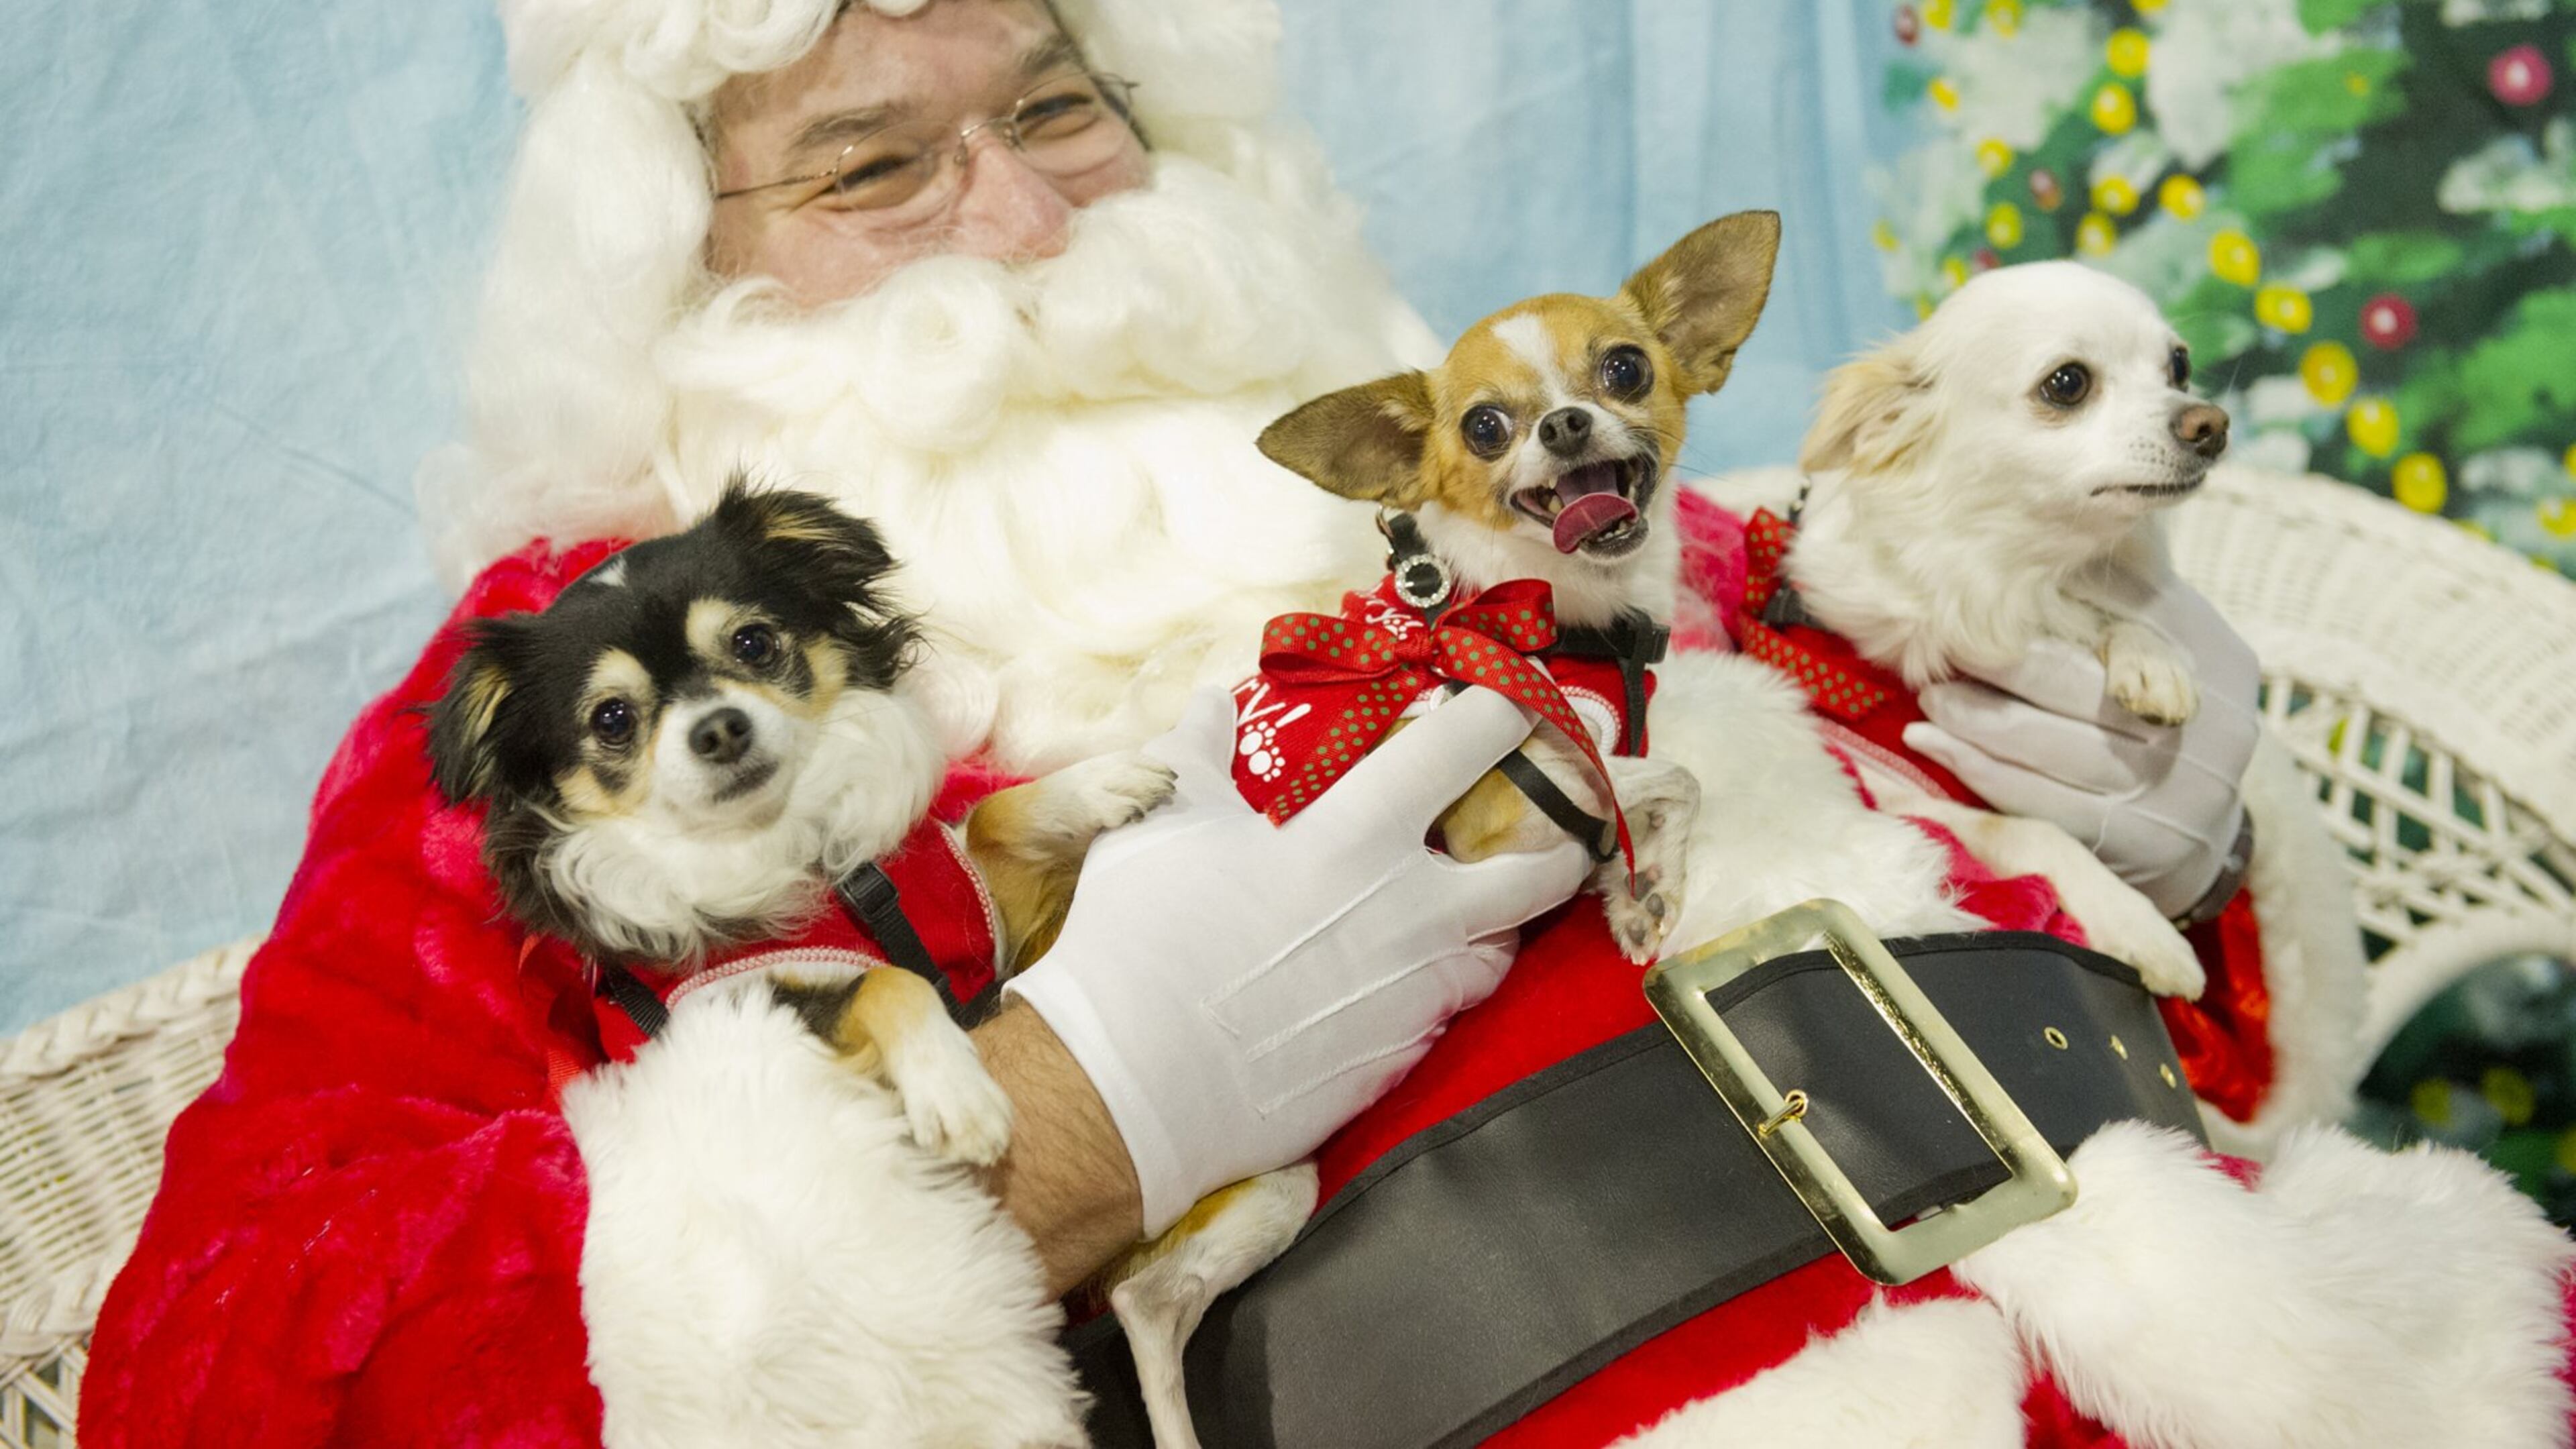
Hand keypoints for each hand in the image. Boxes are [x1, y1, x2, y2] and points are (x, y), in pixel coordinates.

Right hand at [1006, 688, 1589, 1232]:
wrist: (1134, 1080)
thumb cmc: (1145, 935)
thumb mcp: (1163, 819)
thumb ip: (1200, 753)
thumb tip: (1213, 704)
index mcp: (1360, 834)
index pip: (1462, 746)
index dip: (1503, 707)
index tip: (1519, 696)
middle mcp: (1413, 911)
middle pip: (1534, 871)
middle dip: (1563, 844)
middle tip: (1560, 832)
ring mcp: (1414, 994)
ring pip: (1501, 955)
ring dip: (1501, 928)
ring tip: (1479, 915)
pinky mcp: (1397, 1062)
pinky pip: (1444, 1018)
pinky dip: (1437, 995)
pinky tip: (1404, 988)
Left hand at [1901, 564, 2262, 918]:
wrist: (2207, 837)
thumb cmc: (2162, 724)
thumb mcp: (2169, 655)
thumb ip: (2123, 605)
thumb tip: (2042, 541)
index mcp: (2214, 657)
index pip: (2130, 608)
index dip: (2053, 595)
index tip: (1985, 582)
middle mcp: (2206, 722)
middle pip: (2080, 682)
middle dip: (1999, 663)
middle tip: (1939, 648)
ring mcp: (2174, 786)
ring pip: (2048, 744)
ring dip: (1974, 717)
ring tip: (1930, 695)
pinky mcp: (2136, 840)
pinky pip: (2037, 798)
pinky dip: (1976, 767)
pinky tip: (1934, 743)